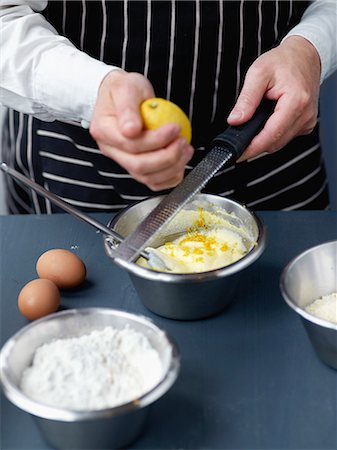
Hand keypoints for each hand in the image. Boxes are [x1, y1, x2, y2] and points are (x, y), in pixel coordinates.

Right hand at [90, 71, 193, 190]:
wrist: (123, 96)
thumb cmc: (126, 90)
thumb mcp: (126, 88)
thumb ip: (127, 108)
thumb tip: (131, 130)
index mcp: (104, 131)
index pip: (131, 144)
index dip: (156, 140)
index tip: (175, 127)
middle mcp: (111, 150)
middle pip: (139, 166)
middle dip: (167, 157)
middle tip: (183, 141)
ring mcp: (123, 161)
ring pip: (147, 178)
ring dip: (172, 168)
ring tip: (186, 150)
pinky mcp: (137, 167)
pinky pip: (153, 182)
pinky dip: (170, 178)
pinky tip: (181, 164)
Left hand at [227, 36, 320, 160]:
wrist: (305, 55)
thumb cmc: (284, 61)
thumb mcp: (258, 73)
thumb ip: (246, 99)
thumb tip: (235, 120)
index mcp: (295, 101)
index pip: (271, 135)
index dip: (252, 148)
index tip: (238, 155)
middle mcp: (305, 114)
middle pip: (275, 143)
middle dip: (255, 144)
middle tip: (238, 139)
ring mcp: (307, 120)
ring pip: (279, 143)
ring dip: (264, 139)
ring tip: (252, 126)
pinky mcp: (306, 124)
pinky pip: (285, 137)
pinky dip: (273, 134)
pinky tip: (266, 122)